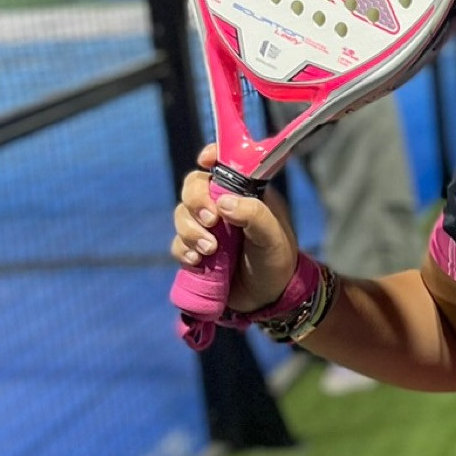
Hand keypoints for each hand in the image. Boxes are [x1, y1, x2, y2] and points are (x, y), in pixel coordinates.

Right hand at [171, 145, 298, 311]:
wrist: (269, 299)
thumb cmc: (277, 261)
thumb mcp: (273, 237)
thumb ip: (254, 215)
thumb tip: (224, 202)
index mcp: (245, 193)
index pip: (224, 165)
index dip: (211, 156)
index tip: (204, 161)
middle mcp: (223, 205)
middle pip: (194, 186)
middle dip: (196, 201)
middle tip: (211, 221)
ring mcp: (208, 228)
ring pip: (182, 214)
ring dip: (190, 230)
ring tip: (210, 250)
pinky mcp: (196, 250)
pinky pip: (178, 243)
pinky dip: (183, 250)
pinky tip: (197, 262)